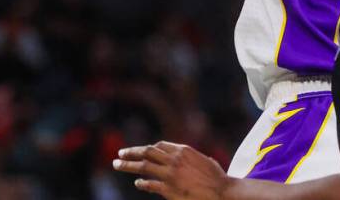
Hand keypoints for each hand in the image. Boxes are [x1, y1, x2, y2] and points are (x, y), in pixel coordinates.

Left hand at [113, 142, 229, 199]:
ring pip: (143, 166)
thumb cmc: (216, 177)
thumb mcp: (203, 160)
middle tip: (120, 153)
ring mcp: (170, 174)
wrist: (221, 192)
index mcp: (182, 150)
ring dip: (127, 164)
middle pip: (146, 152)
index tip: (140, 151)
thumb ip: (189, 157)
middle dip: (131, 152)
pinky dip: (142, 183)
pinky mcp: (168, 189)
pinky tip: (137, 184)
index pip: (159, 146)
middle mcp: (174, 159)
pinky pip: (150, 184)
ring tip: (117, 164)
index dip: (147, 148)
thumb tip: (184, 156)